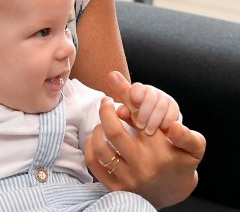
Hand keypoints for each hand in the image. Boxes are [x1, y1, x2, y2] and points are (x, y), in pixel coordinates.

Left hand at [84, 72, 204, 207]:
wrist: (173, 194)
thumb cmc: (182, 163)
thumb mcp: (194, 148)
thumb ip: (187, 135)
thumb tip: (174, 125)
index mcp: (161, 152)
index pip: (139, 120)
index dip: (127, 102)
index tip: (122, 91)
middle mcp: (143, 165)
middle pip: (114, 132)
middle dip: (105, 111)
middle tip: (106, 101)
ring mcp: (128, 178)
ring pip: (100, 147)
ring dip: (97, 129)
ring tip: (103, 121)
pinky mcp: (115, 188)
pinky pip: (93, 163)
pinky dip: (90, 146)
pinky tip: (96, 137)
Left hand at [114, 76, 179, 134]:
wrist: (152, 124)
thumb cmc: (135, 118)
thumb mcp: (128, 114)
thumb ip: (124, 112)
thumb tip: (121, 111)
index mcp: (137, 90)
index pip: (137, 88)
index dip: (135, 96)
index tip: (133, 106)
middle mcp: (152, 92)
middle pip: (150, 98)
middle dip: (144, 113)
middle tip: (139, 126)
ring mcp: (165, 99)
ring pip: (161, 107)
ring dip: (154, 121)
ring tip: (148, 132)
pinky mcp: (174, 108)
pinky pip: (172, 115)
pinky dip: (166, 124)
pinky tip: (161, 131)